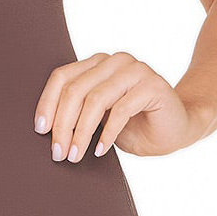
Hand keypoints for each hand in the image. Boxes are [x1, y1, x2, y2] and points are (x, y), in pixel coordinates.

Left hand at [33, 52, 202, 160]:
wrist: (176, 130)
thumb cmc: (134, 126)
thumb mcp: (98, 118)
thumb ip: (77, 112)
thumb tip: (44, 127)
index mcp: (98, 63)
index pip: (62, 77)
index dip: (47, 103)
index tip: (40, 130)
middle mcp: (115, 61)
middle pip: (75, 89)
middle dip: (63, 124)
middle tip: (58, 152)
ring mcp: (135, 69)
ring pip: (95, 99)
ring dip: (81, 132)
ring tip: (75, 154)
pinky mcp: (152, 85)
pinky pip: (121, 109)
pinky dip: (107, 133)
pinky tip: (100, 150)